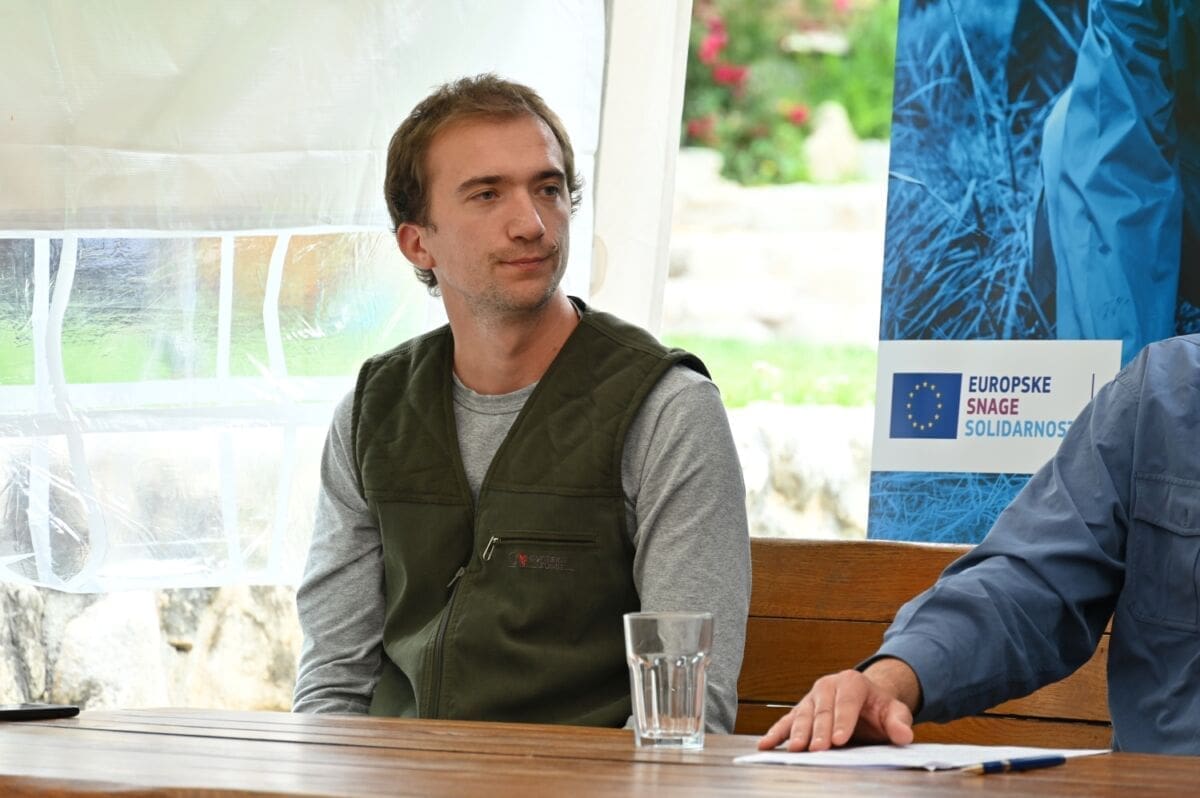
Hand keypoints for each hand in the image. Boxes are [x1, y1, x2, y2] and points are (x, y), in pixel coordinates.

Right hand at [756, 658, 919, 751]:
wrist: (864, 702)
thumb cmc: (877, 708)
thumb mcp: (894, 711)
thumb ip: (899, 722)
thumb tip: (904, 735)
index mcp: (851, 682)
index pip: (847, 702)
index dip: (843, 721)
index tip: (839, 740)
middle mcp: (827, 686)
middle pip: (822, 710)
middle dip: (818, 731)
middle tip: (817, 749)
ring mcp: (811, 698)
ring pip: (803, 715)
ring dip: (798, 733)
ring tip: (795, 749)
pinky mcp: (800, 711)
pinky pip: (786, 722)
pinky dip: (776, 733)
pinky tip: (766, 744)